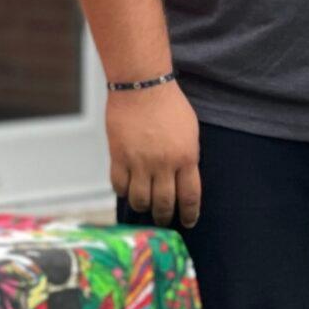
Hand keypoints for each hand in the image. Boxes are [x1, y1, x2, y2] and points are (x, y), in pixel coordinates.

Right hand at [108, 81, 199, 228]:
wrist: (142, 86)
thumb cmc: (169, 106)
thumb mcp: (190, 133)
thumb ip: (187, 159)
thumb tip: (181, 181)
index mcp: (186, 158)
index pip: (190, 197)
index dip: (189, 214)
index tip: (187, 222)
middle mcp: (163, 164)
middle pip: (164, 203)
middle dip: (164, 216)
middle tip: (162, 219)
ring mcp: (139, 162)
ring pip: (140, 199)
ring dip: (142, 206)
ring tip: (144, 204)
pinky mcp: (119, 156)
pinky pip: (119, 185)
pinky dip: (123, 191)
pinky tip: (127, 188)